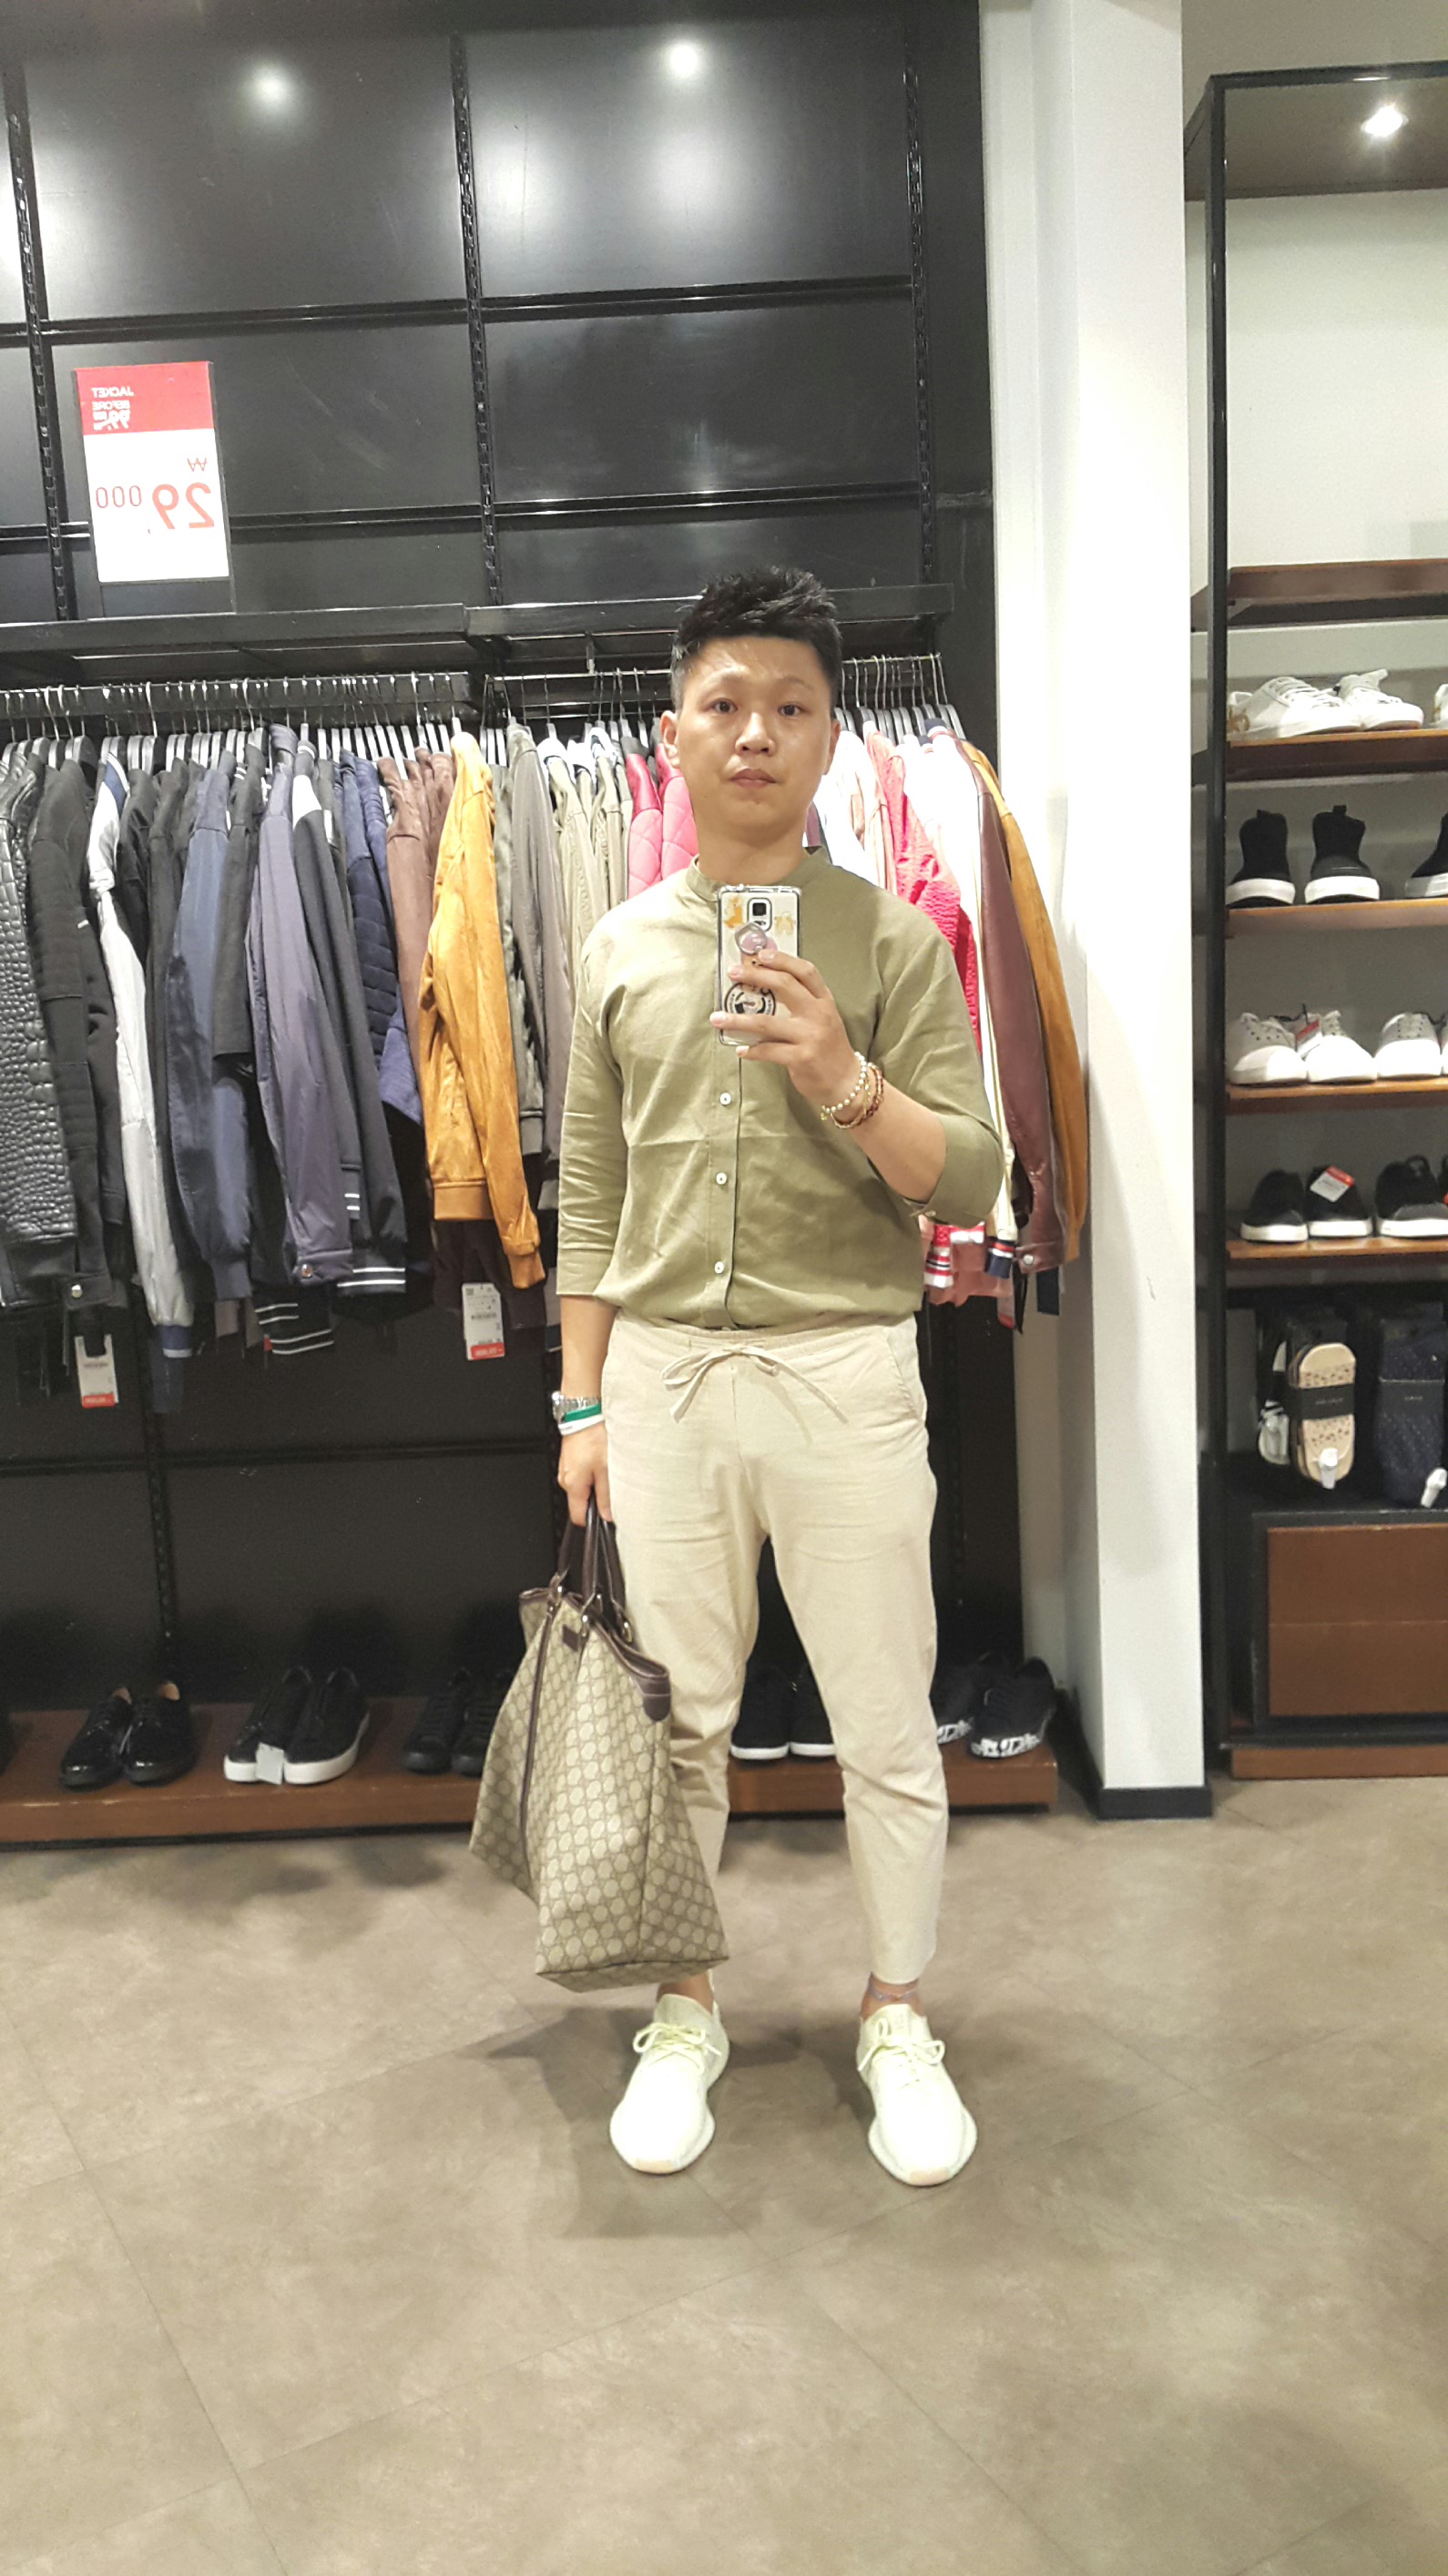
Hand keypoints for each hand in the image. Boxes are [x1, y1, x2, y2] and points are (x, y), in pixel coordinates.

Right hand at [557, 1422, 611, 1526]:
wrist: (584, 1414)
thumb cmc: (594, 1437)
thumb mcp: (607, 1469)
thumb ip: (607, 1495)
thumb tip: (608, 1515)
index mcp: (572, 1485)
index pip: (578, 1517)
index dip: (593, 1520)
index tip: (606, 1514)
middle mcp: (565, 1479)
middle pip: (580, 1502)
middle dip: (596, 1499)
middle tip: (610, 1483)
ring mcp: (565, 1469)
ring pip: (581, 1488)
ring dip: (594, 1483)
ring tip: (605, 1468)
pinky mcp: (569, 1461)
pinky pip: (580, 1475)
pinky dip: (590, 1472)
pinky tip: (599, 1461)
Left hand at [709, 950, 859, 1109]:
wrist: (847, 1082)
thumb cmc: (830, 1049)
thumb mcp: (823, 1019)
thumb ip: (802, 1003)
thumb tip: (765, 989)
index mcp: (824, 1001)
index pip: (805, 971)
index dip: (782, 959)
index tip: (760, 954)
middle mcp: (818, 1014)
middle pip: (784, 986)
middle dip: (755, 975)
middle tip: (734, 973)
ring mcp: (810, 1036)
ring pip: (766, 1022)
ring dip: (738, 1020)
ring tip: (718, 1017)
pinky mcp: (801, 1058)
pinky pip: (768, 1050)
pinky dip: (751, 1050)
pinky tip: (741, 1050)